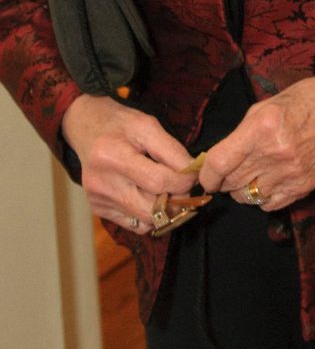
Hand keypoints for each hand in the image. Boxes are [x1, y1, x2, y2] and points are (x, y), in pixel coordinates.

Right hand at [61, 93, 196, 234]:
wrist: (85, 127)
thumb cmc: (120, 124)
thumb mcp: (147, 125)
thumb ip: (171, 149)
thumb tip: (192, 172)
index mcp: (113, 156)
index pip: (158, 181)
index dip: (183, 181)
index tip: (194, 175)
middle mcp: (102, 183)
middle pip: (151, 208)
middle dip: (177, 199)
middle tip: (184, 186)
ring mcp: (98, 199)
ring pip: (145, 221)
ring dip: (165, 209)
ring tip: (169, 190)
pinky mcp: (98, 209)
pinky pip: (134, 224)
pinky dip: (150, 215)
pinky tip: (151, 197)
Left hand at [197, 76, 314, 209]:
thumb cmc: (303, 104)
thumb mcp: (266, 105)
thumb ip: (241, 133)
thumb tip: (215, 160)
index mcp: (263, 127)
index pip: (219, 163)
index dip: (206, 175)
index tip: (206, 177)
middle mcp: (275, 153)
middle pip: (231, 182)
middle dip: (225, 180)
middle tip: (231, 171)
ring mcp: (289, 173)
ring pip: (247, 196)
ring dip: (243, 189)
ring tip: (253, 174)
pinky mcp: (301, 188)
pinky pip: (267, 205)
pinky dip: (262, 197)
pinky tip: (269, 182)